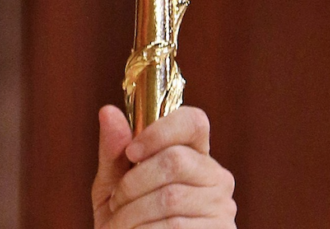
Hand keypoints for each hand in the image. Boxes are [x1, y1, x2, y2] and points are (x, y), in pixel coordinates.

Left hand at [91, 105, 235, 227]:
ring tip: (121, 222)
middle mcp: (215, 176)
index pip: (193, 121)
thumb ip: (113, 149)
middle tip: (117, 199)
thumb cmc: (126, 218)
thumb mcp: (113, 182)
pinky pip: (177, 226)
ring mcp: (222, 208)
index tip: (131, 151)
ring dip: (134, 211)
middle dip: (135, 181)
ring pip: (172, 197)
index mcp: (192, 152)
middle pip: (176, 160)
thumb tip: (108, 111)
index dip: (160, 131)